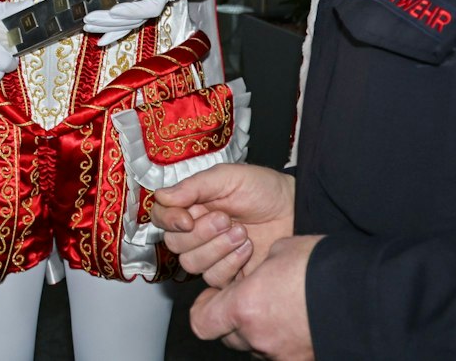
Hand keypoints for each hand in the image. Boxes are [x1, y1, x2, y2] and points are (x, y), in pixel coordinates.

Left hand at [82, 0, 174, 46]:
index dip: (131, 11)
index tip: (113, 11)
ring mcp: (146, 4)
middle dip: (110, 21)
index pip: (149, 7)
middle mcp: (155, 0)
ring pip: (129, 23)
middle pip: (135, 19)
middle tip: (89, 19)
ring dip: (108, 27)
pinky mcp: (136, 5)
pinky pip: (127, 22)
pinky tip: (101, 41)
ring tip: (88, 27)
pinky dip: (114, 32)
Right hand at [151, 163, 294, 286]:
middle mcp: (196, 231)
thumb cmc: (263, 189)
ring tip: (242, 232)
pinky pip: (214, 278)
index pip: (161, 217)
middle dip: (200, 233)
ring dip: (217, 248)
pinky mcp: (228, 274)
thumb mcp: (229, 177)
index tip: (186, 218)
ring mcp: (211, 254)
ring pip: (191, 263)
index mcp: (192, 205)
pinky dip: (231, 263)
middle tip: (225, 219)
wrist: (295, 211)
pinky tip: (247, 248)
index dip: (168, 220)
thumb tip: (161, 195)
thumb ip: (194, 186)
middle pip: (174, 244)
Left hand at [187, 234, 320, 358]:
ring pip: (256, 347)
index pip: (202, 322)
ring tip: (282, 308)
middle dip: (232, 320)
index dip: (204, 310)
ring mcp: (283, 354)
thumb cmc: (326, 267)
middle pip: (228, 337)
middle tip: (249, 300)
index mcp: (245, 306)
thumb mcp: (281, 251)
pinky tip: (299, 320)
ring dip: (260, 331)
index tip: (212, 298)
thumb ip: (259, 268)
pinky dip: (284, 340)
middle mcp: (259, 337)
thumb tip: (259, 273)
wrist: (368, 291)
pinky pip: (282, 353)